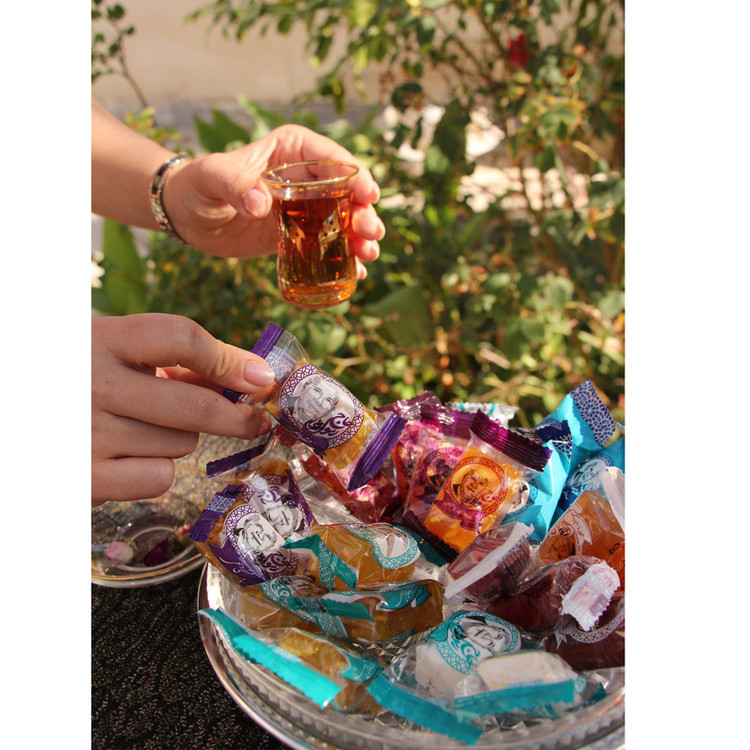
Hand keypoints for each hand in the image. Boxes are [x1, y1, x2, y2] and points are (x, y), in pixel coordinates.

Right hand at [92, 313, 275, 504]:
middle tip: (254, 419)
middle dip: (238, 416)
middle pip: (194, 404)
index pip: (178, 338)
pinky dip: (154, 470)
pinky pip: (157, 477)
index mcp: (99, 339)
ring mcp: (85, 434)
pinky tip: (126, 456)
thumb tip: (248, 374)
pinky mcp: (83, 480)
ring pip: (181, 444)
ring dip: (179, 438)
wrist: (22, 409)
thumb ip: (171, 356)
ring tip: (140, 427)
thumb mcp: (112, 349)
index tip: (259, 377)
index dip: (227, 360)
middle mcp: (90, 384)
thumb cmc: (79, 375)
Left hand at [163, 124, 385, 274]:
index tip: (367, 195)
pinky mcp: (300, 235)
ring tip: (367, 254)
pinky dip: (344, 259)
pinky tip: (355, 273)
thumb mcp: (211, 177)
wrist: (186, 216)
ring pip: (343, 220)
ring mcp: (306, 207)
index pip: (332, 159)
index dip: (355, 176)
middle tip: (368, 232)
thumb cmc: (197, 185)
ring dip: (360, 237)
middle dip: (363, 212)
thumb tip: (262, 204)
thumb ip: (235, 184)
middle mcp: (306, 176)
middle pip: (347, 193)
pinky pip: (328, 245)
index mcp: (292, 150)